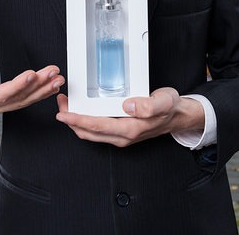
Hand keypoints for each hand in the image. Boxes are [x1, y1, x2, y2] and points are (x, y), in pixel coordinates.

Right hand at [0, 44, 63, 115]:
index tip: (32, 75)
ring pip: (24, 100)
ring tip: (58, 79)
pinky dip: (40, 93)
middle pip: (17, 98)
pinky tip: (53, 86)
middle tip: (54, 74)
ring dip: (43, 90)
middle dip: (38, 86)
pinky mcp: (6, 103)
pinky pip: (26, 100)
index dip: (17, 86)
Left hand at [54, 88, 203, 146]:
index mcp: (130, 129)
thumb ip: (148, 105)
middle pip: (89, 132)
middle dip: (71, 120)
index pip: (97, 126)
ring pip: (91, 133)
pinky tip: (82, 111)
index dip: (78, 120)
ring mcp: (121, 136)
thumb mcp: (164, 101)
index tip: (64, 113)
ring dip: (75, 122)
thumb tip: (129, 106)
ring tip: (66, 105)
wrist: (178, 116)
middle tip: (60, 103)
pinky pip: (97, 131)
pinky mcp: (121, 133)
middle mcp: (123, 136)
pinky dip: (85, 122)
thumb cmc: (170, 107)